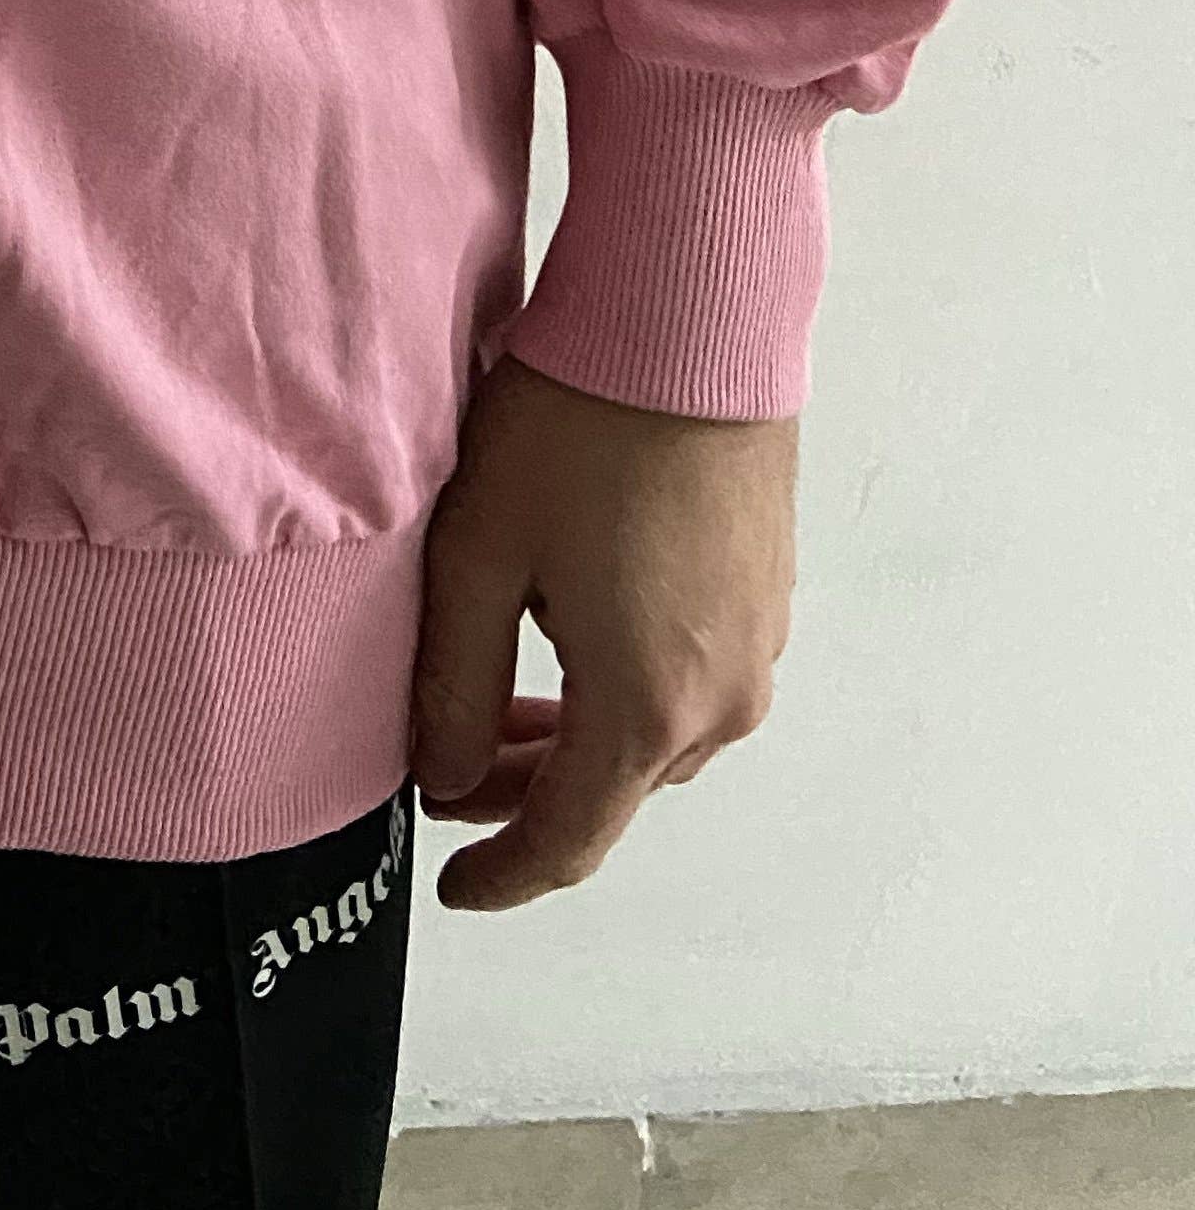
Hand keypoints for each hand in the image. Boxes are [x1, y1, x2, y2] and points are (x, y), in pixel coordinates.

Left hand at [406, 351, 794, 912]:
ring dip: (575, 738)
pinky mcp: (766, 594)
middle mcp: (722, 699)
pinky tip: (565, 640)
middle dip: (525, 794)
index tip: (453, 888)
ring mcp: (758, 645)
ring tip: (493, 705)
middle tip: (445, 774)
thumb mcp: (479, 555)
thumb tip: (442, 777)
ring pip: (654, 737)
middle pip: (614, 788)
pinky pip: (690, 681)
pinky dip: (622, 689)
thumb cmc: (579, 426)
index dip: (504, 875)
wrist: (691, 322)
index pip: (570, 837)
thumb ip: (452, 683)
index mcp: (646, 707)